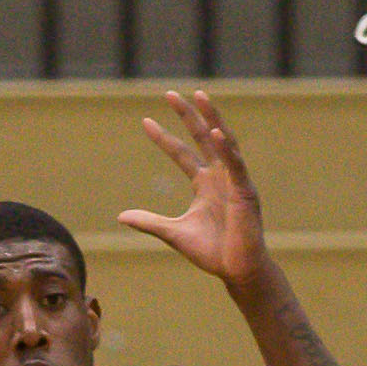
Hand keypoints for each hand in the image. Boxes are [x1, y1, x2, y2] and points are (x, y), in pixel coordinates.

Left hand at [117, 89, 266, 288]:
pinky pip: (236, 165)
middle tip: (170, 94)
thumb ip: (150, 222)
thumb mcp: (174, 233)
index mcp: (204, 183)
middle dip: (188, 115)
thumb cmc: (212, 252)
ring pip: (223, 141)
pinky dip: (227, 149)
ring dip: (211, 118)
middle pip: (202, 137)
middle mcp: (219, 176)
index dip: (163, 138)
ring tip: (199, 96)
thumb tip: (121, 216)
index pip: (181, 153)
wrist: (237, 271)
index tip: (145, 121)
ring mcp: (234, 181)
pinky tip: (215, 132)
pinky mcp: (245, 191)